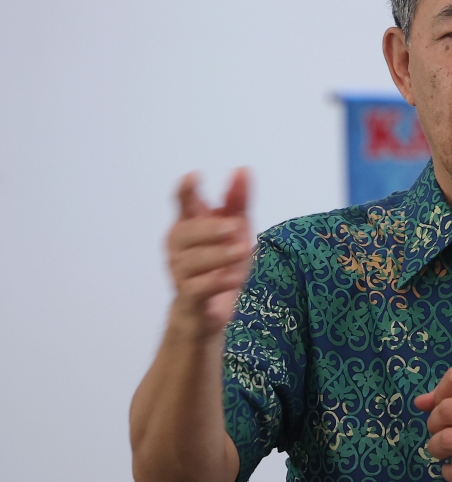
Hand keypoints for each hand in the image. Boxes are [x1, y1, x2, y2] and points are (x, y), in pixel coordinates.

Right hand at [166, 168, 251, 339]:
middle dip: (210, 228)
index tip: (194, 176)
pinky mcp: (188, 297)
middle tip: (236, 226)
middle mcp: (178, 247)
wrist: (211, 311)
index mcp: (189, 225)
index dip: (185, 191)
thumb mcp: (236, 229)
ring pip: (193, 259)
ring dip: (219, 254)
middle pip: (186, 232)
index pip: (182, 204)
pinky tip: (236, 277)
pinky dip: (218, 281)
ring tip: (243, 249)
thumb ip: (237, 201)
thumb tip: (243, 169)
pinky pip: (199, 287)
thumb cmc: (221, 263)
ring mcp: (179, 272)